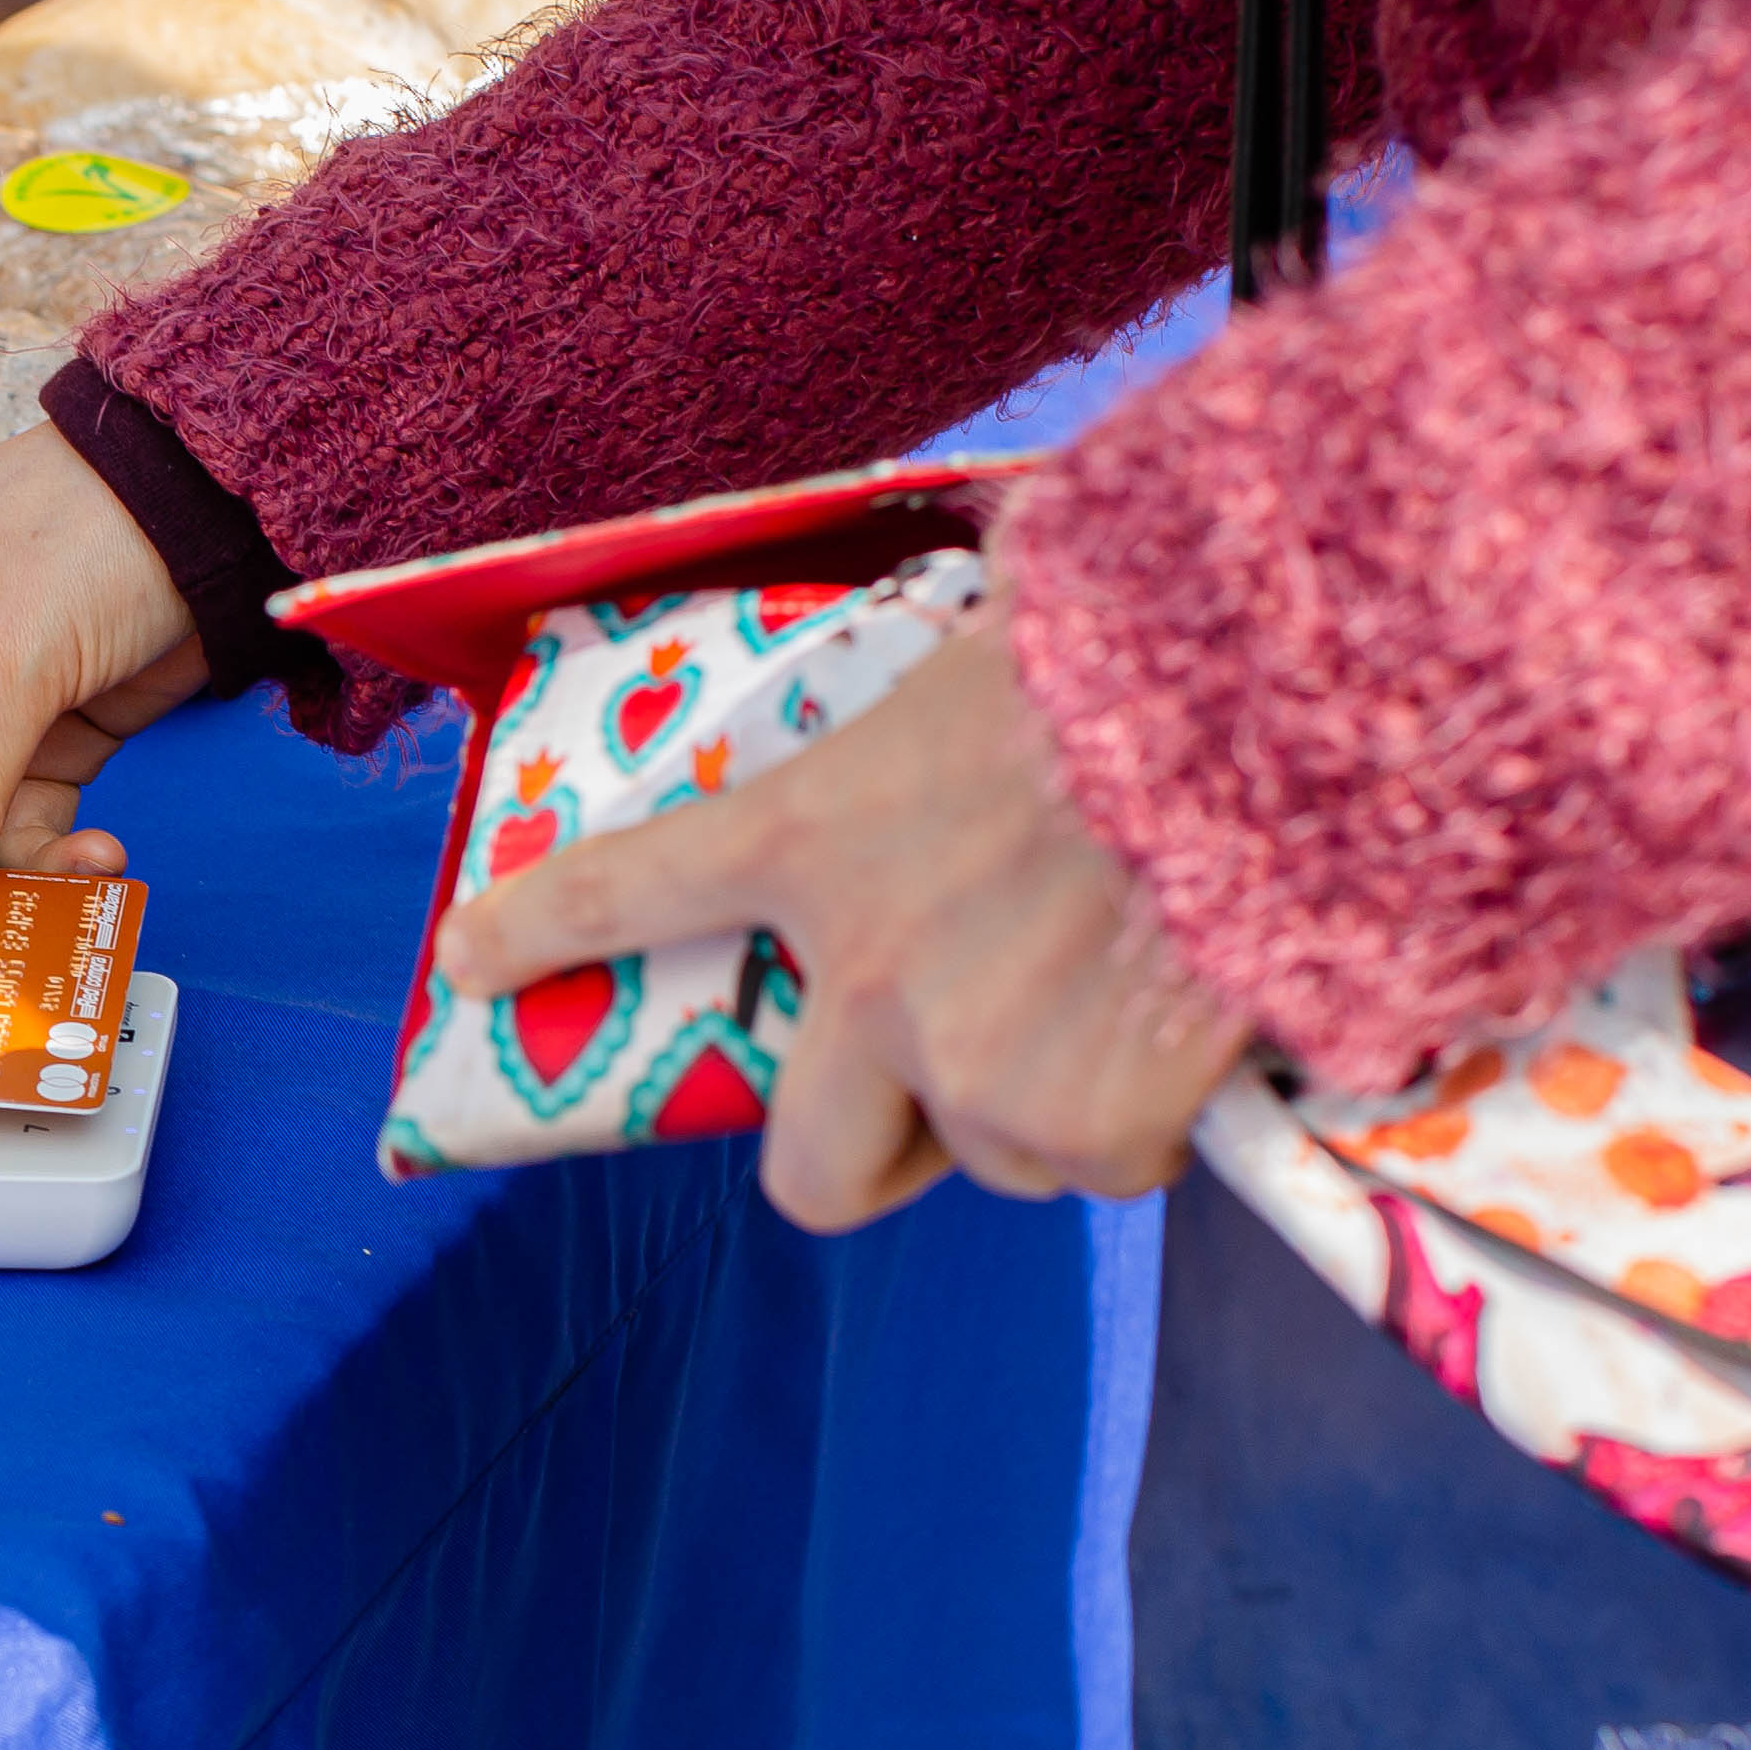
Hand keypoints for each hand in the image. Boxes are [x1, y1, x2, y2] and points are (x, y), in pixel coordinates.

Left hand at [436, 610, 1241, 1231]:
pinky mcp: (1080, 1127)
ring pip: (993, 1156)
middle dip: (871, 1151)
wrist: (1281, 721)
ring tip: (1129, 991)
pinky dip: (1152, 1121)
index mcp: (818, 831)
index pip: (633, 888)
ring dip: (1052, 1107)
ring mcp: (965, 1064)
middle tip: (936, 1096)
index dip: (542, 932)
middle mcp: (866, 974)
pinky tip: (1197, 1022)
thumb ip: (950, 690)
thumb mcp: (1000, 636)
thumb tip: (1010, 582)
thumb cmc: (1155, 648)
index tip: (469, 960)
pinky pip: (1108, 1165)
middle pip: (810, 1167)